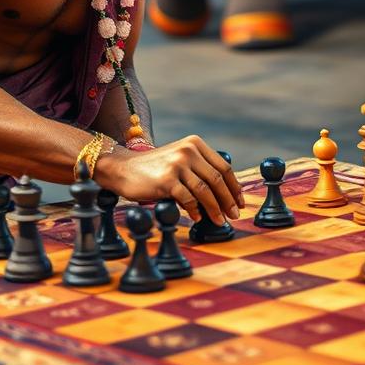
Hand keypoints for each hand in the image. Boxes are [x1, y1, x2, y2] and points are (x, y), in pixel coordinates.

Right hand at [100, 135, 244, 224]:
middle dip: (229, 200)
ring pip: (205, 191)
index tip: (240, 201)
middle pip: (217, 179)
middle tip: (234, 215)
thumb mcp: (180, 159)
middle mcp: (188, 150)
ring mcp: (177, 164)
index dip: (234, 186)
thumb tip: (226, 194)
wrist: (124, 169)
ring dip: (216, 209)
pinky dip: (195, 211)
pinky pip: (188, 199)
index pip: (223, 166)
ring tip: (220, 221)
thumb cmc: (155, 169)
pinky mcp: (166, 180)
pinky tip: (198, 218)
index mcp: (195, 144)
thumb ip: (200, 169)